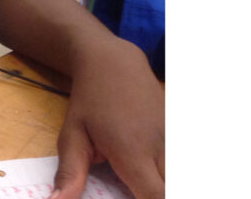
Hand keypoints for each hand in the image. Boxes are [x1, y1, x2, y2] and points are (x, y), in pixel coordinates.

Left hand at [51, 38, 163, 198]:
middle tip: (132, 189)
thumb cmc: (89, 101)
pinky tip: (155, 169)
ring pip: (178, 174)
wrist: (114, 64)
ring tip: (140, 178)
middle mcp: (160, 147)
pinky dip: (170, 169)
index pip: (156, 196)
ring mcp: (174, 138)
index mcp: (132, 151)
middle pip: (172, 189)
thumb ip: (70, 172)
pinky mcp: (178, 132)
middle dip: (158, 195)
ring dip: (164, 181)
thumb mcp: (71, 135)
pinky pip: (180, 160)